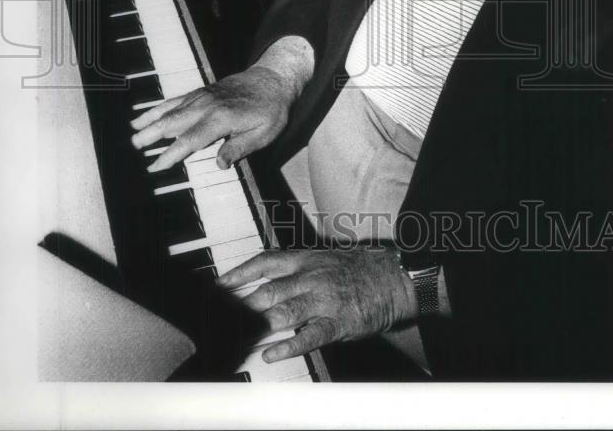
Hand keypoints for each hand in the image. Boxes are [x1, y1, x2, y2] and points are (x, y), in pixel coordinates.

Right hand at [130, 36, 312, 171]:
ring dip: (151, 120)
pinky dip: (159, 107)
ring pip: (171, 109)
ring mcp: (203, 97)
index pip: (190, 140)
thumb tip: (219, 163)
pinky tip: (147, 114)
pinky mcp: (202, 92)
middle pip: (174, 122)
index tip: (156, 166)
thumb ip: (240, 148)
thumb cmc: (271, 110)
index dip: (171, 154)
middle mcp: (208, 106)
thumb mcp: (263, 133)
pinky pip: (176, 100)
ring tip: (133, 132)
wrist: (274, 80)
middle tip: (135, 147)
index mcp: (222, 119)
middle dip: (152, 134)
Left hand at [218, 247, 417, 362]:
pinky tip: (272, 354)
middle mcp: (311, 277)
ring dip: (258, 325)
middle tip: (221, 319)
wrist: (393, 277)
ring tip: (237, 337)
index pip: (265, 262)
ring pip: (284, 311)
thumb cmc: (358, 269)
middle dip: (242, 305)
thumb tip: (267, 282)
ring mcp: (324, 299)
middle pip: (268, 290)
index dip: (240, 273)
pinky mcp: (338, 321)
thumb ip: (297, 269)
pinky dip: (289, 345)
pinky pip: (310, 335)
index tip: (219, 285)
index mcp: (306, 259)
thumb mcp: (324, 259)